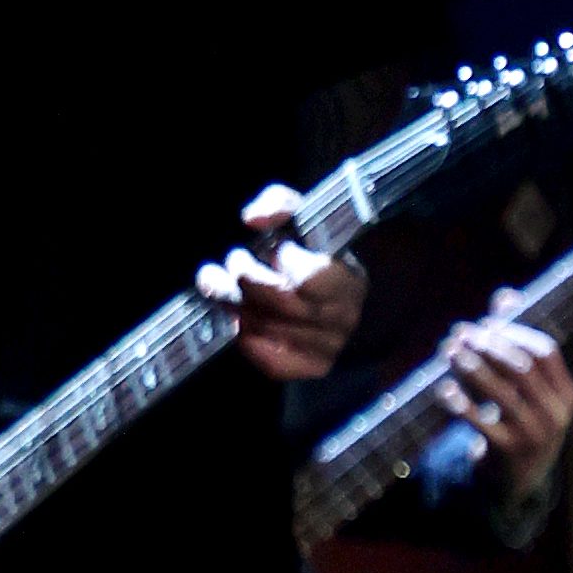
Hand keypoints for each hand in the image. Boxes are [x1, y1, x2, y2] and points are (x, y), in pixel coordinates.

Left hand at [196, 182, 364, 381]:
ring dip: (236, 305)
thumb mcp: (304, 216)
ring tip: (224, 284)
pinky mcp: (311, 367)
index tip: (274, 248)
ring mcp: (329, 347)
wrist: (340, 293)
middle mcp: (343, 317)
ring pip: (271, 330)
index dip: (284, 260)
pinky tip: (237, 318)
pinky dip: (247, 339)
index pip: (311, 278)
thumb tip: (252, 219)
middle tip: (236, 260)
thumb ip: (279, 205)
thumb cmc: (316, 250)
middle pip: (283, 303)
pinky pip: (273, 362)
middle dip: (247, 278)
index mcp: (347, 278)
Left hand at [440, 289, 572, 503]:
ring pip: (501, 393)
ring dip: (470, 367)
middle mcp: (556, 414)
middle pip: (520, 368)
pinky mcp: (508, 452)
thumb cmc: (519, 416)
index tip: (486, 323)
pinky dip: (461, 403)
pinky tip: (444, 387)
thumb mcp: (526, 386)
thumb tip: (506, 294)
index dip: (514, 332)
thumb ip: (514, 340)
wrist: (517, 477)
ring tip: (447, 351)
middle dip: (487, 345)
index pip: (545, 351)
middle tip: (458, 332)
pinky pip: (482, 422)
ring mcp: (535, 435)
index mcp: (567, 394)